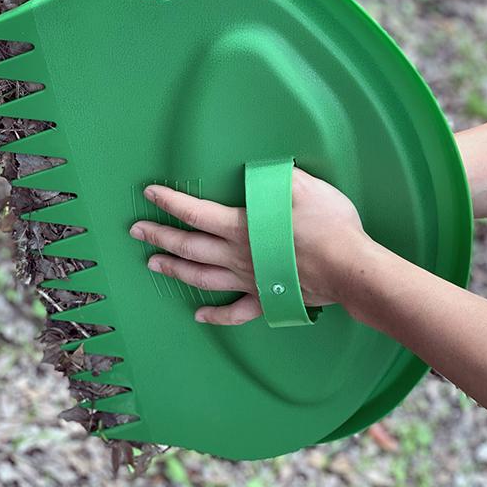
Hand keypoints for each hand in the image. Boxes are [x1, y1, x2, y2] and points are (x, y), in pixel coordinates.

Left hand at [130, 167, 368, 324]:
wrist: (350, 269)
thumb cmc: (329, 227)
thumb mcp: (305, 188)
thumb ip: (278, 178)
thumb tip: (265, 171)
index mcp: (242, 226)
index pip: (196, 212)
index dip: (171, 202)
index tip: (151, 194)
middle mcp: (237, 255)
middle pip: (189, 246)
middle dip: (160, 236)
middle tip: (137, 231)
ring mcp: (249, 280)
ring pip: (202, 277)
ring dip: (174, 270)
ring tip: (153, 264)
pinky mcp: (265, 299)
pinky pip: (235, 312)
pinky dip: (216, 315)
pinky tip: (200, 315)